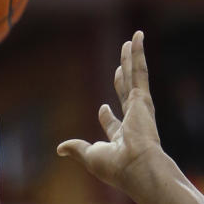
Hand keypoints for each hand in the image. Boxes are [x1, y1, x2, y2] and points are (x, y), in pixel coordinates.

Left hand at [57, 31, 162, 194]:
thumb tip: (60, 149)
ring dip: (132, 58)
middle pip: (125, 93)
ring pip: (134, 76)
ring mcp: (139, 108)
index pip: (113, 123)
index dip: (107, 116)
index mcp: (121, 138)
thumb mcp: (90, 156)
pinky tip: (137, 36)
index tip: (103, 108)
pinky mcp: (143, 98)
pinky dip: (138, 53)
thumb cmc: (116, 167)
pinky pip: (140, 70)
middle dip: (123, 79)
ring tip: (132, 41)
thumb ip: (76, 148)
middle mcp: (133, 121)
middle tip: (122, 65)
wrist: (137, 167)